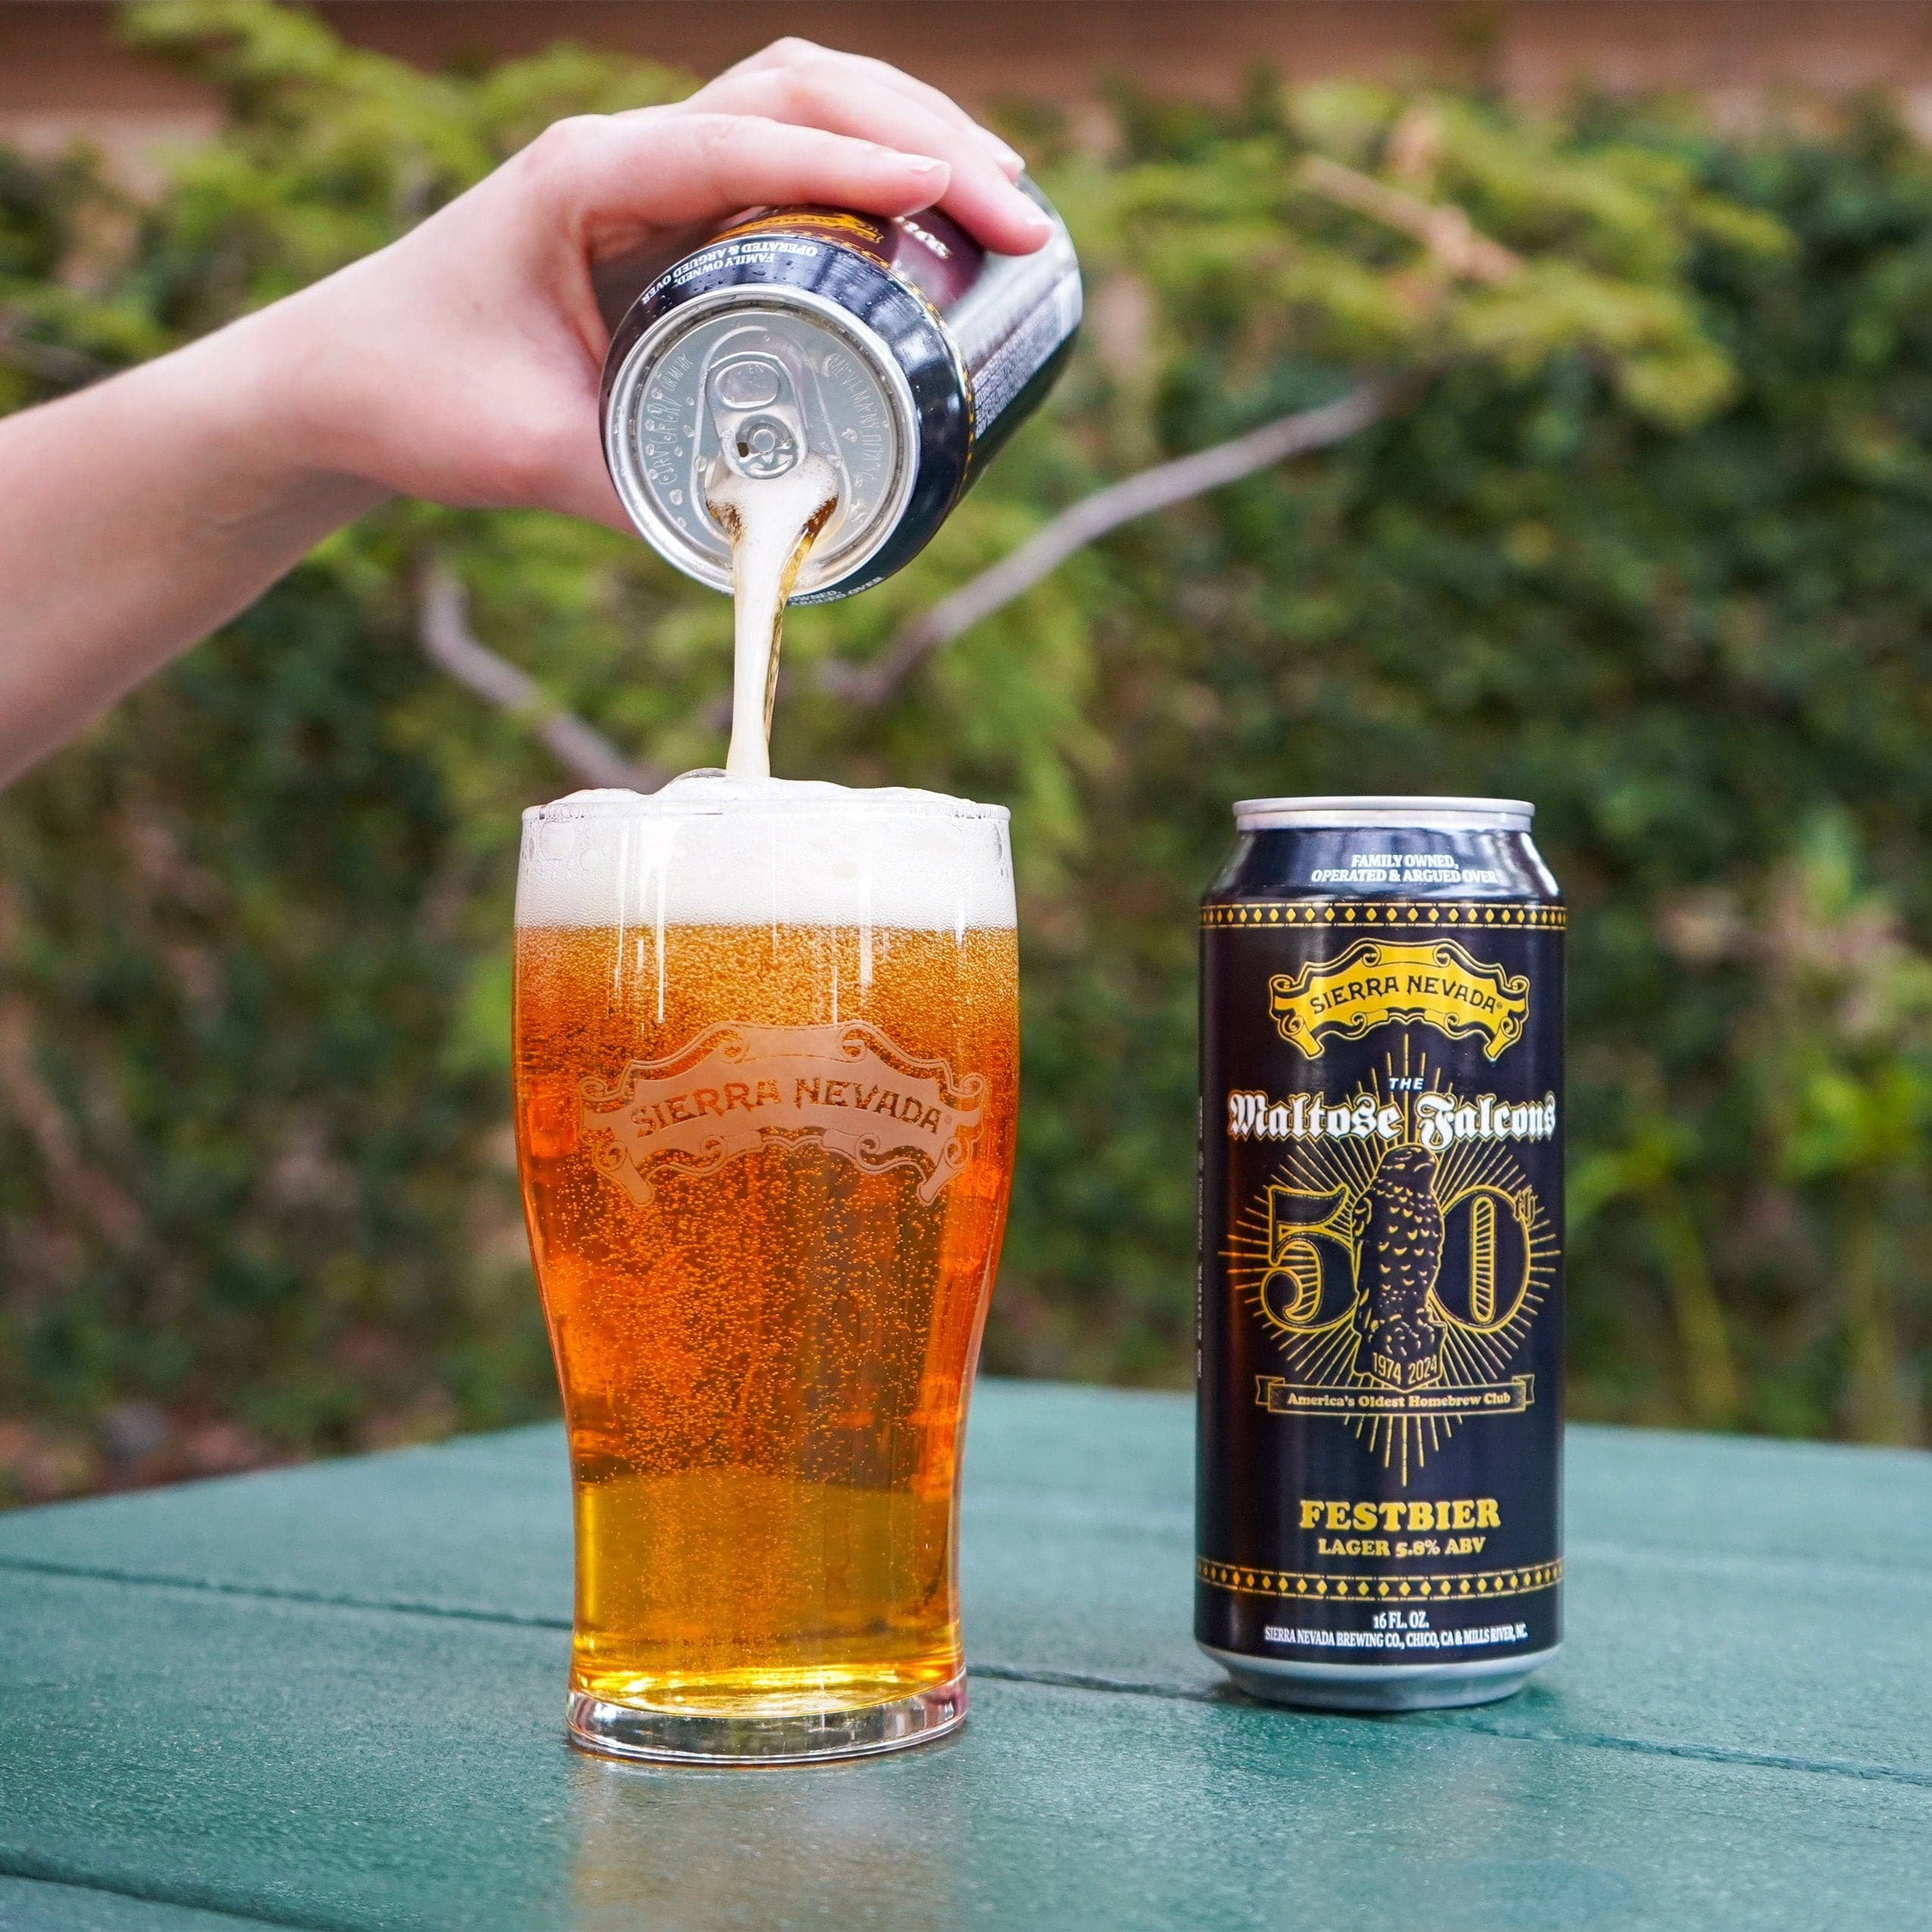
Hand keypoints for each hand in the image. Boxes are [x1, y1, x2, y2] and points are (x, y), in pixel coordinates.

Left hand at [238, 38, 1047, 529]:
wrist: (343, 374)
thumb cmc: (420, 399)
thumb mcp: (532, 459)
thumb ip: (647, 500)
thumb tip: (778, 551)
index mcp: (587, 179)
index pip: (745, 143)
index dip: (858, 165)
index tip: (954, 199)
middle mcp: (625, 152)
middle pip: (799, 89)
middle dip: (922, 132)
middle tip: (1018, 213)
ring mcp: (649, 169)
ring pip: (800, 100)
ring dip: (908, 128)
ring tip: (1002, 198)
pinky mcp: (669, 208)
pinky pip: (784, 153)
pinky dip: (866, 165)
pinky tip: (926, 212)